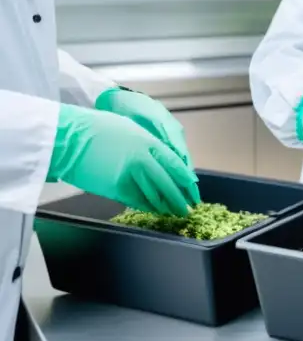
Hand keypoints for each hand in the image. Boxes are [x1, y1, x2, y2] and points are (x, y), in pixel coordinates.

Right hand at [50, 104, 200, 216]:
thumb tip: (159, 156)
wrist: (70, 138)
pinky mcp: (114, 188)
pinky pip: (136, 200)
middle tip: (188, 209)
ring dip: (165, 205)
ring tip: (174, 212)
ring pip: (154, 194)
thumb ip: (147, 144)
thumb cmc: (97, 128)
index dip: (186, 180)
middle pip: (168, 183)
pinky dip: (147, 206)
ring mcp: (129, 175)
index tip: (193, 189)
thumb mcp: (131, 129)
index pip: (175, 164)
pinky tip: (154, 211)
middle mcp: (143, 160)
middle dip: (179, 198)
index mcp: (149, 143)